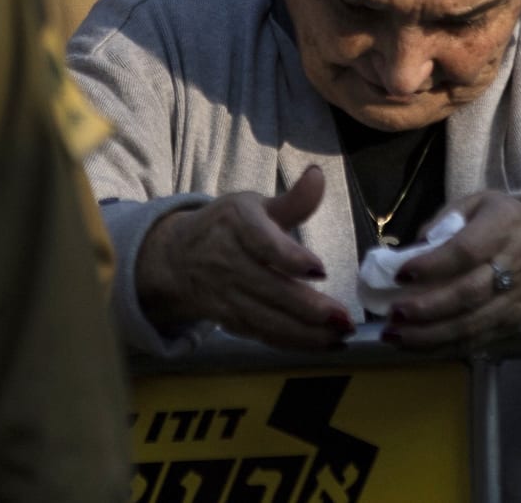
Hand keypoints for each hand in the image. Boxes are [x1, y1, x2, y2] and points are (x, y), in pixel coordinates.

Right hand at [134, 165, 355, 349]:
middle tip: (344, 317)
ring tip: (340, 336)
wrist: (176, 258)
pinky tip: (322, 343)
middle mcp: (229, 262)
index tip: (319, 269)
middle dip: (308, 308)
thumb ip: (293, 199)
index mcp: (238, 224)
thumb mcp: (255, 206)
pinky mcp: (229, 320)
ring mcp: (227, 295)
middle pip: (269, 289)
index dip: (290, 258)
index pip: (262, 244)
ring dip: (305, 334)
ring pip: (267, 319)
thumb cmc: (228, 226)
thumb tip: (318, 175)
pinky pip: (262, 334)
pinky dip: (292, 343)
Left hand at [383, 191, 520, 349]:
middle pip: (469, 293)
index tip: (400, 274)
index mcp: (505, 225)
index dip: (433, 265)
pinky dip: (446, 347)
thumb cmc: (501, 221)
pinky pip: (478, 340)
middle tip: (394, 313)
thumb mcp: (476, 204)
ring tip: (395, 335)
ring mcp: (517, 298)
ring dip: (431, 335)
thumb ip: (444, 220)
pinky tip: (417, 346)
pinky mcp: (515, 322)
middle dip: (427, 307)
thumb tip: (413, 250)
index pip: (467, 250)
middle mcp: (516, 263)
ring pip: (473, 324)